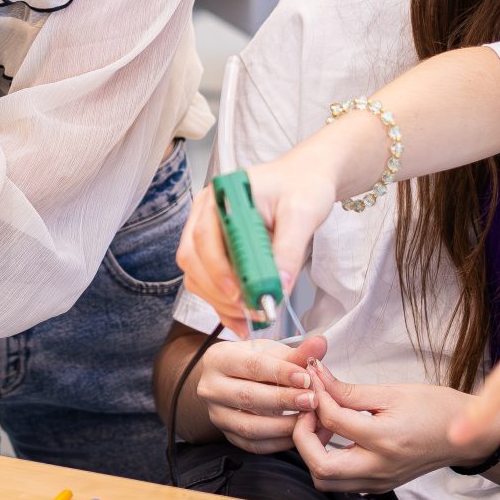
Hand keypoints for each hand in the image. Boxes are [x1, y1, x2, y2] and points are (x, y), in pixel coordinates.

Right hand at [176, 142, 359, 330]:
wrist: (305, 179)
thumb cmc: (302, 186)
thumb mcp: (302, 214)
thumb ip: (289, 250)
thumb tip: (277, 288)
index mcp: (221, 197)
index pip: (205, 236)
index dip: (217, 269)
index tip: (239, 293)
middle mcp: (206, 214)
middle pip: (194, 260)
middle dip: (219, 291)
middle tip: (250, 311)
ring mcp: (209, 234)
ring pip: (198, 276)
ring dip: (220, 301)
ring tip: (251, 318)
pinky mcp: (218, 252)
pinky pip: (210, 283)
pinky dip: (223, 305)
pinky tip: (242, 321)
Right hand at [188, 333, 328, 452]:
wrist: (232, 381)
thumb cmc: (254, 363)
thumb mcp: (272, 352)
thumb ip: (296, 352)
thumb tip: (320, 343)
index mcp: (219, 359)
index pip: (252, 366)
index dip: (281, 373)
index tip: (307, 378)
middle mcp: (211, 388)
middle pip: (248, 397)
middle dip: (284, 400)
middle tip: (312, 401)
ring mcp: (217, 415)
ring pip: (249, 427)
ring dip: (284, 426)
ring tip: (310, 419)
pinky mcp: (228, 436)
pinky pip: (254, 445)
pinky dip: (280, 442)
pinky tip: (299, 433)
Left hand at [290, 364, 474, 491]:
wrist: (465, 436)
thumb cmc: (435, 409)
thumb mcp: (393, 392)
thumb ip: (350, 390)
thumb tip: (317, 377)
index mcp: (384, 439)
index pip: (332, 420)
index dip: (316, 395)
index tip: (313, 377)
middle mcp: (379, 468)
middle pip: (319, 467)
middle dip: (303, 437)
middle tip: (309, 410)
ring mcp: (378, 482)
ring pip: (326, 480)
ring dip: (313, 453)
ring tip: (323, 424)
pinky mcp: (379, 486)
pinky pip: (341, 482)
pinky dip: (328, 461)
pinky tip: (337, 437)